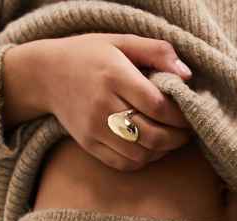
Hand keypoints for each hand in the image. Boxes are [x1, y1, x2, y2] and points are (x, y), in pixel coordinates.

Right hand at [3, 33, 193, 170]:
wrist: (45, 74)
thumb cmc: (90, 55)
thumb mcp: (122, 41)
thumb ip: (157, 51)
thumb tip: (187, 75)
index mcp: (114, 75)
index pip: (156, 105)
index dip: (180, 115)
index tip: (191, 114)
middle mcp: (102, 105)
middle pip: (151, 135)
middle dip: (177, 138)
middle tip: (187, 133)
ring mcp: (94, 128)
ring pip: (139, 154)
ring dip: (161, 151)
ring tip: (171, 140)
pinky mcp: (88, 144)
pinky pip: (122, 163)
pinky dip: (142, 161)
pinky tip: (150, 149)